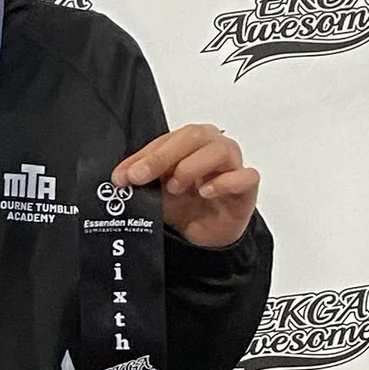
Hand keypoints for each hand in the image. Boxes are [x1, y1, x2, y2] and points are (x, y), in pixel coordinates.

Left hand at [114, 126, 260, 249]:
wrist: (206, 233)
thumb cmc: (186, 203)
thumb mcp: (157, 192)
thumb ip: (142, 181)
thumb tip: (120, 178)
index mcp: (191, 141)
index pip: (167, 139)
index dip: (143, 156)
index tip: (123, 176)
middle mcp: (214, 146)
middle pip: (193, 136)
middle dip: (162, 156)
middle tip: (140, 176)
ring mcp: (234, 164)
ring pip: (220, 150)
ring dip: (192, 167)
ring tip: (176, 188)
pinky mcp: (248, 186)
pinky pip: (245, 176)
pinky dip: (224, 182)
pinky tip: (205, 192)